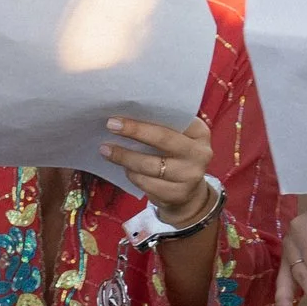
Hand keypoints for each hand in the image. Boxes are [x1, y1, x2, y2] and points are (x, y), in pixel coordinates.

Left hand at [98, 115, 214, 221]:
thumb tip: (125, 114)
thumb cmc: (174, 157)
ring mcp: (191, 176)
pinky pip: (148, 183)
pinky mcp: (178, 194)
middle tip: (110, 125)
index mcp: (199, 132)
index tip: (123, 110)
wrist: (188, 194)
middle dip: (135, 131)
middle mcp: (200, 153)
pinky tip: (123, 169)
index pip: (175, 118)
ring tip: (106, 150)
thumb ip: (160, 125)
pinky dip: (132, 175)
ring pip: (151, 165)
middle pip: (163, 139)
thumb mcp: (176, 138)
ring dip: (125, 156)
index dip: (148, 113)